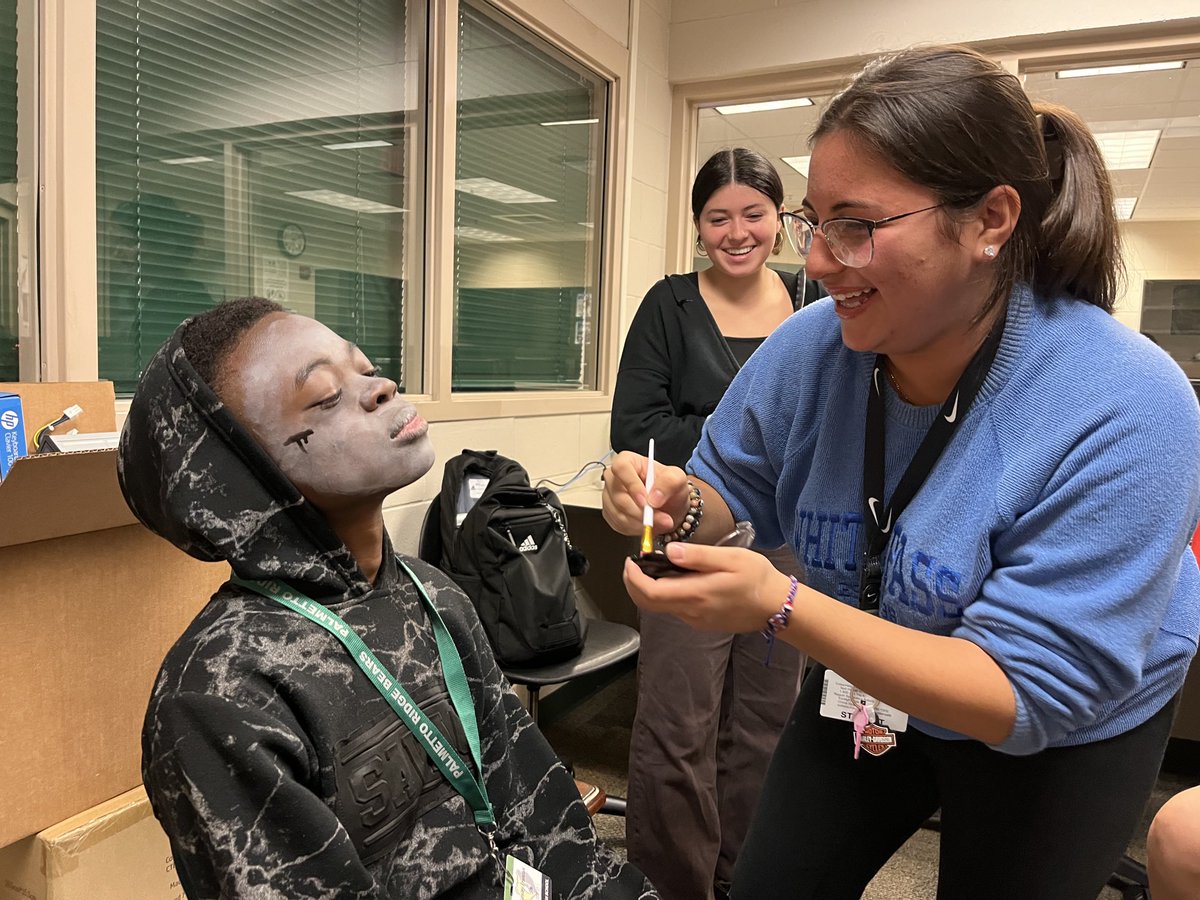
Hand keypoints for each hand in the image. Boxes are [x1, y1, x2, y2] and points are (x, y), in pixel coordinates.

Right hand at [602, 450, 690, 535]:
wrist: (668, 505)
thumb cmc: (669, 487)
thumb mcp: (677, 478)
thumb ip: (669, 482)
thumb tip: (654, 497)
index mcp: (628, 461)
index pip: (621, 468)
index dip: (632, 485)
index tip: (646, 501)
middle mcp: (614, 478)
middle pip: (619, 496)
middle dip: (642, 512)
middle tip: (662, 519)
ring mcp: (610, 496)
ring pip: (619, 514)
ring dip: (641, 523)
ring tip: (660, 522)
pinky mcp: (610, 513)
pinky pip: (619, 524)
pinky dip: (636, 529)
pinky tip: (648, 525)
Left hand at [621, 540, 790, 633]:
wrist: (777, 606)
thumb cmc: (757, 578)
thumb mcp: (730, 559)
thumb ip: (698, 556)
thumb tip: (669, 552)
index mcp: (696, 594)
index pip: (650, 593)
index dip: (634, 578)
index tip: (630, 561)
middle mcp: (691, 612)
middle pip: (649, 604)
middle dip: (633, 585)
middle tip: (632, 564)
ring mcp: (696, 620)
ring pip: (661, 607)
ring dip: (649, 589)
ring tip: (653, 565)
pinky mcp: (702, 623)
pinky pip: (676, 608)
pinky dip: (666, 594)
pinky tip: (675, 577)